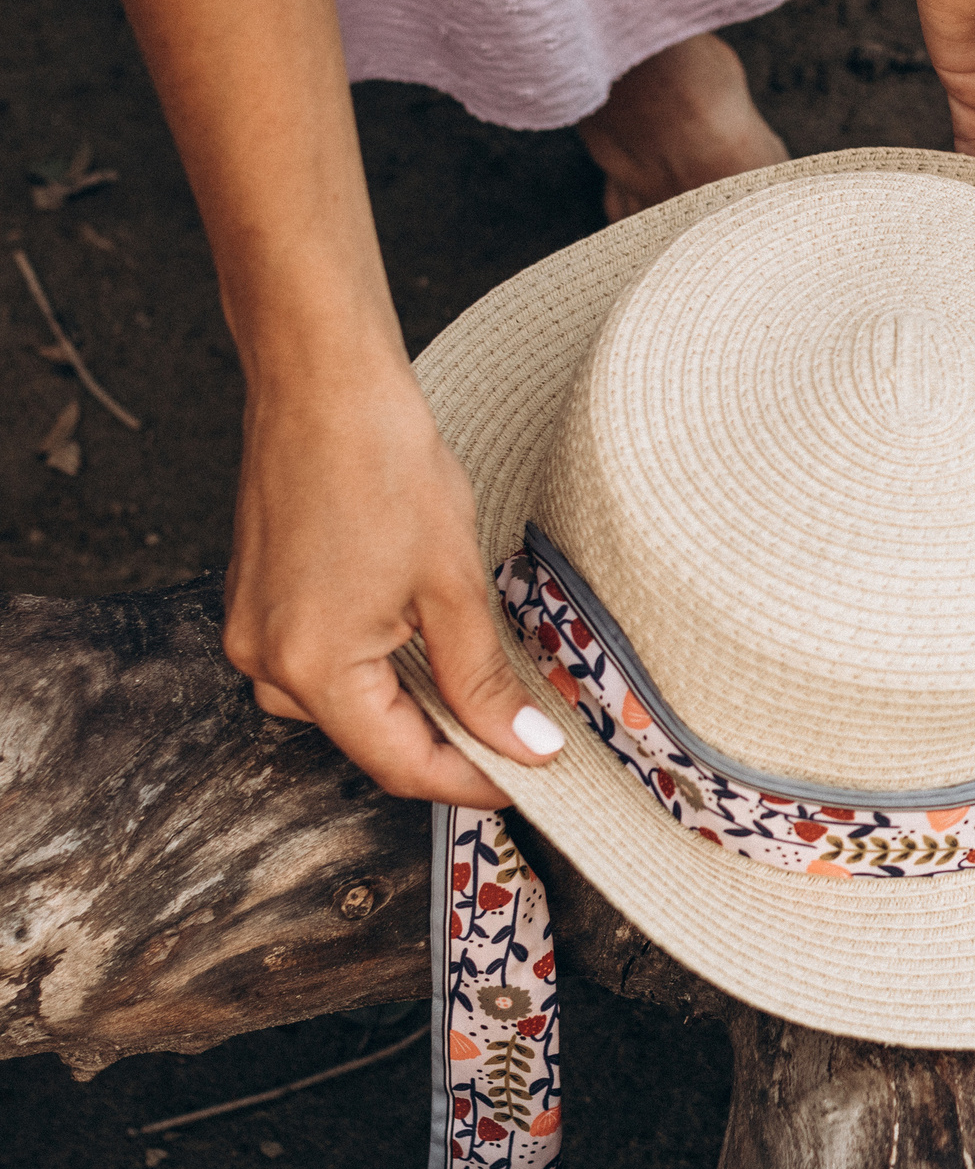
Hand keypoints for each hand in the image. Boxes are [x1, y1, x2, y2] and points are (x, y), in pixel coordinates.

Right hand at [222, 356, 560, 806]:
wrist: (323, 385)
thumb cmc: (385, 467)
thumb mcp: (453, 585)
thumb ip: (485, 680)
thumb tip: (527, 747)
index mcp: (310, 668)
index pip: (398, 763)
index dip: (470, 781)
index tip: (528, 783)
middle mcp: (264, 661)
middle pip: (369, 738)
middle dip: (446, 742)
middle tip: (523, 738)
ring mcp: (252, 630)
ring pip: (346, 702)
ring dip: (413, 702)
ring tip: (486, 688)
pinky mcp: (256, 601)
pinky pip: (321, 661)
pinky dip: (378, 665)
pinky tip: (428, 645)